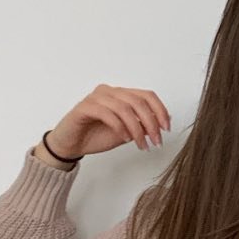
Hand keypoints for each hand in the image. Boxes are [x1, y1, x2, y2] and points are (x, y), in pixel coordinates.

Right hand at [46, 84, 171, 158]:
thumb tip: (166, 120)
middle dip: (151, 123)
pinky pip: (107, 114)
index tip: (167, 128)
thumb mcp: (128, 132)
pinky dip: (120, 127)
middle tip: (157, 141)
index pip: (147, 95)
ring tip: (141, 145)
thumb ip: (143, 125)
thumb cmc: (96, 136)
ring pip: (125, 108)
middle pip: (139, 102)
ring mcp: (96, 97)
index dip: (160, 110)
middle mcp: (109, 92)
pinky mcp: (84, 107)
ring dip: (137, 129)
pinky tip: (124, 139)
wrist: (71, 146)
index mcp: (121, 94)